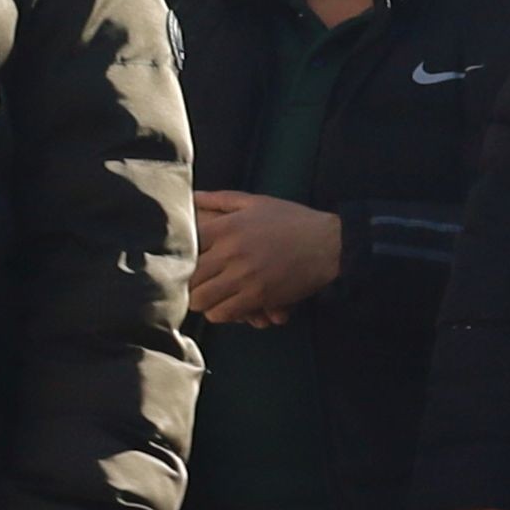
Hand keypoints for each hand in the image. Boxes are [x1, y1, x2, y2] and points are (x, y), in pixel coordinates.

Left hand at [184, 192, 343, 326]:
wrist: (331, 244)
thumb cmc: (293, 221)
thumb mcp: (256, 202)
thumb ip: (220, 200)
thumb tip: (190, 197)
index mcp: (225, 227)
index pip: (182, 248)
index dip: (178, 258)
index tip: (183, 262)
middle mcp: (230, 252)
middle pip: (187, 278)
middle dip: (189, 283)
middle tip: (197, 284)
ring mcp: (244, 276)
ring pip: (201, 300)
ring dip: (204, 300)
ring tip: (212, 297)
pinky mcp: (259, 296)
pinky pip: (224, 313)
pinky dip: (222, 313)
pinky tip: (229, 306)